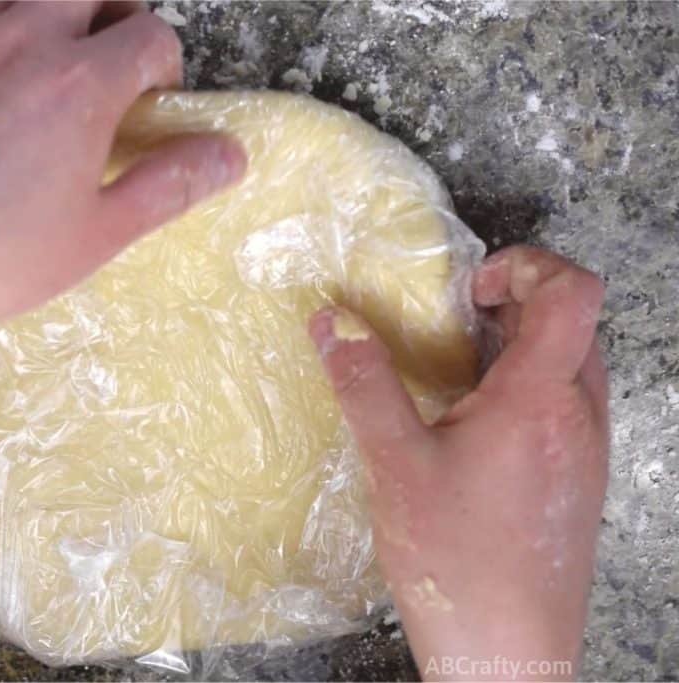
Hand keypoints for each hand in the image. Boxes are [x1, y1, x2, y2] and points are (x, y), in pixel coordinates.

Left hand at [0, 2, 245, 522]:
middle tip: (109, 67)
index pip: (150, 36)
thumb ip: (168, 184)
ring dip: (56, 5)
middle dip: (117, 15)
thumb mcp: (96, 235)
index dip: (163, 68)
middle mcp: (23, 35)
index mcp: (79, 83)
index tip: (148, 107)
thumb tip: (232, 154)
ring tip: (53, 48)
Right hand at [309, 246, 607, 680]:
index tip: (469, 291)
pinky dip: (527, 386)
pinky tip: (472, 426)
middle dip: (515, 300)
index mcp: (540, 400)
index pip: (571, 290)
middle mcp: (579, 416)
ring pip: (572, 362)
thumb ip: (365, 385)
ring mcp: (586, 450)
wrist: (508, 652)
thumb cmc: (455, 561)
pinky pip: (565, 403)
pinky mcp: (579, 479)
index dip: (525, 264)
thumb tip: (333, 321)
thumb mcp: (395, 465)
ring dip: (521, 344)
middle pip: (572, 319)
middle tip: (453, 322)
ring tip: (456, 372)